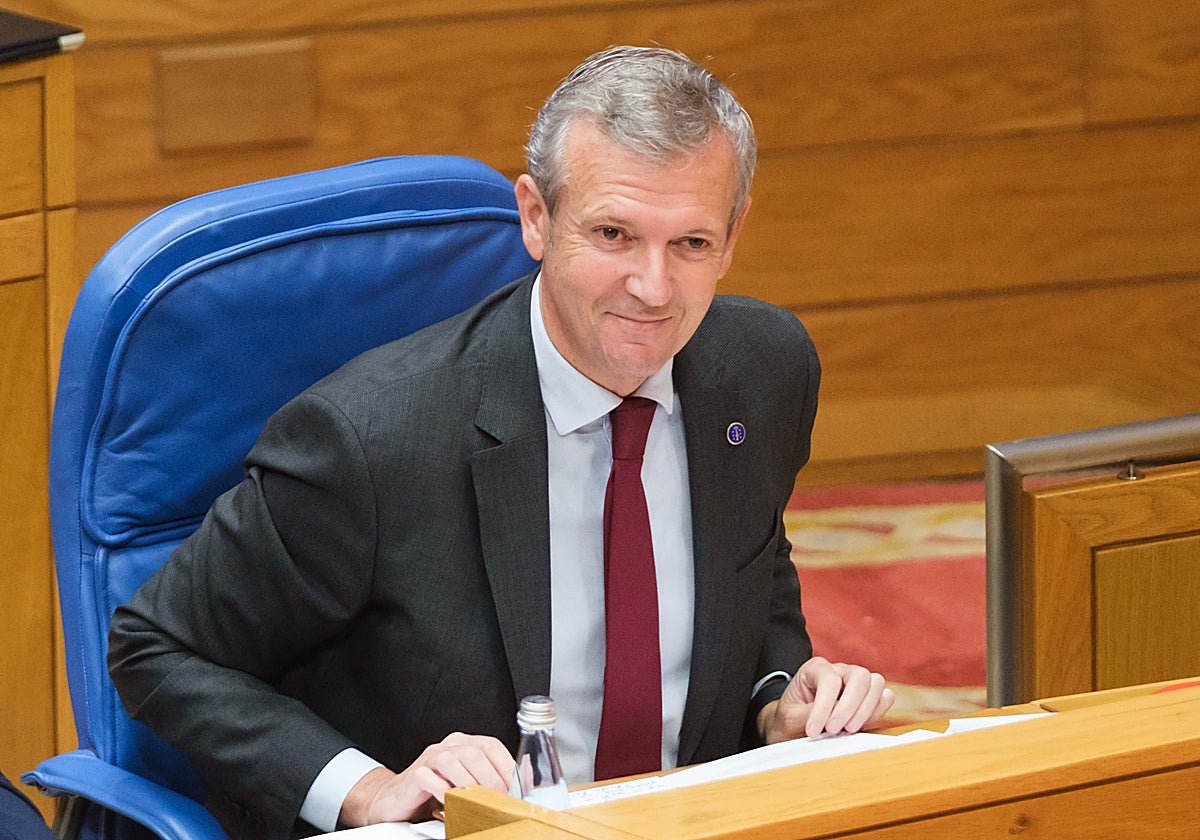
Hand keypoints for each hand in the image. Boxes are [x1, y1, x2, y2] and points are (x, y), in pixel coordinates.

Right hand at [339, 732, 514, 826]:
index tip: (518, 787)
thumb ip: (491, 779)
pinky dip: (442, 789)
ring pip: (452, 760)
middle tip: (499, 799)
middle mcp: (448, 746)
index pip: (491, 745)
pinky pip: (429, 776)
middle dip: (491, 778)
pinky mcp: (414, 774)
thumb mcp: (468, 783)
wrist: (397, 800)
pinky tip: (450, 801)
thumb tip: (524, 784)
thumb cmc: (436, 792)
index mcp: (465, 744)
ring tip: (477, 802)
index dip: (507, 765)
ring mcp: (430, 757)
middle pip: (474, 753)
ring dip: (468, 784)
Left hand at [759, 656, 893, 743]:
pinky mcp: (869, 698)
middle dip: (849, 707)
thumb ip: (810, 714)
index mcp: (816, 669)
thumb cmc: (791, 719)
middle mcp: (840, 670)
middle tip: (833, 730)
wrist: (794, 728)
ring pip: (875, 683)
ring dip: (865, 710)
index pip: (829, 680)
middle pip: (859, 676)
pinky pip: (885, 697)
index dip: (824, 708)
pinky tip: (861, 726)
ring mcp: (857, 683)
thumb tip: (833, 717)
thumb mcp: (791, 717)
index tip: (813, 731)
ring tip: (848, 730)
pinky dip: (878, 712)